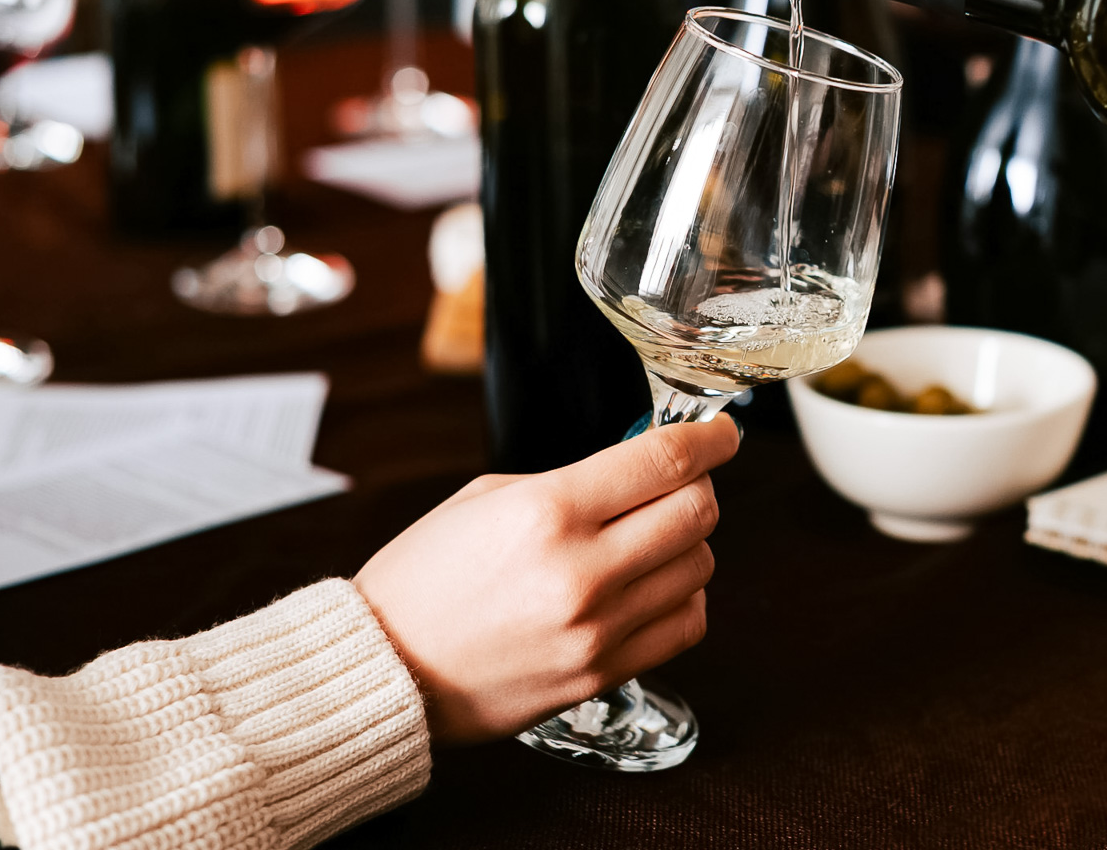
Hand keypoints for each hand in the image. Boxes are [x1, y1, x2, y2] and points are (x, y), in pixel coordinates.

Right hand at [353, 418, 739, 743]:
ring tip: (651, 538)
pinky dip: (683, 597)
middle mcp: (581, 570)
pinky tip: (652, 587)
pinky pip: (687, 624)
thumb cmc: (425, 579)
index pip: (665, 461)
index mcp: (548, 511)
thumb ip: (572, 483)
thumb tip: (641, 472)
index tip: (722, 432)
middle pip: (697, 511)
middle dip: (699, 485)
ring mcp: (597, 629)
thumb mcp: (487, 498)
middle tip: (680, 482)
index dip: (710, 438)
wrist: (385, 669)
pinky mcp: (602, 674)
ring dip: (687, 543)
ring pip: (699, 566)